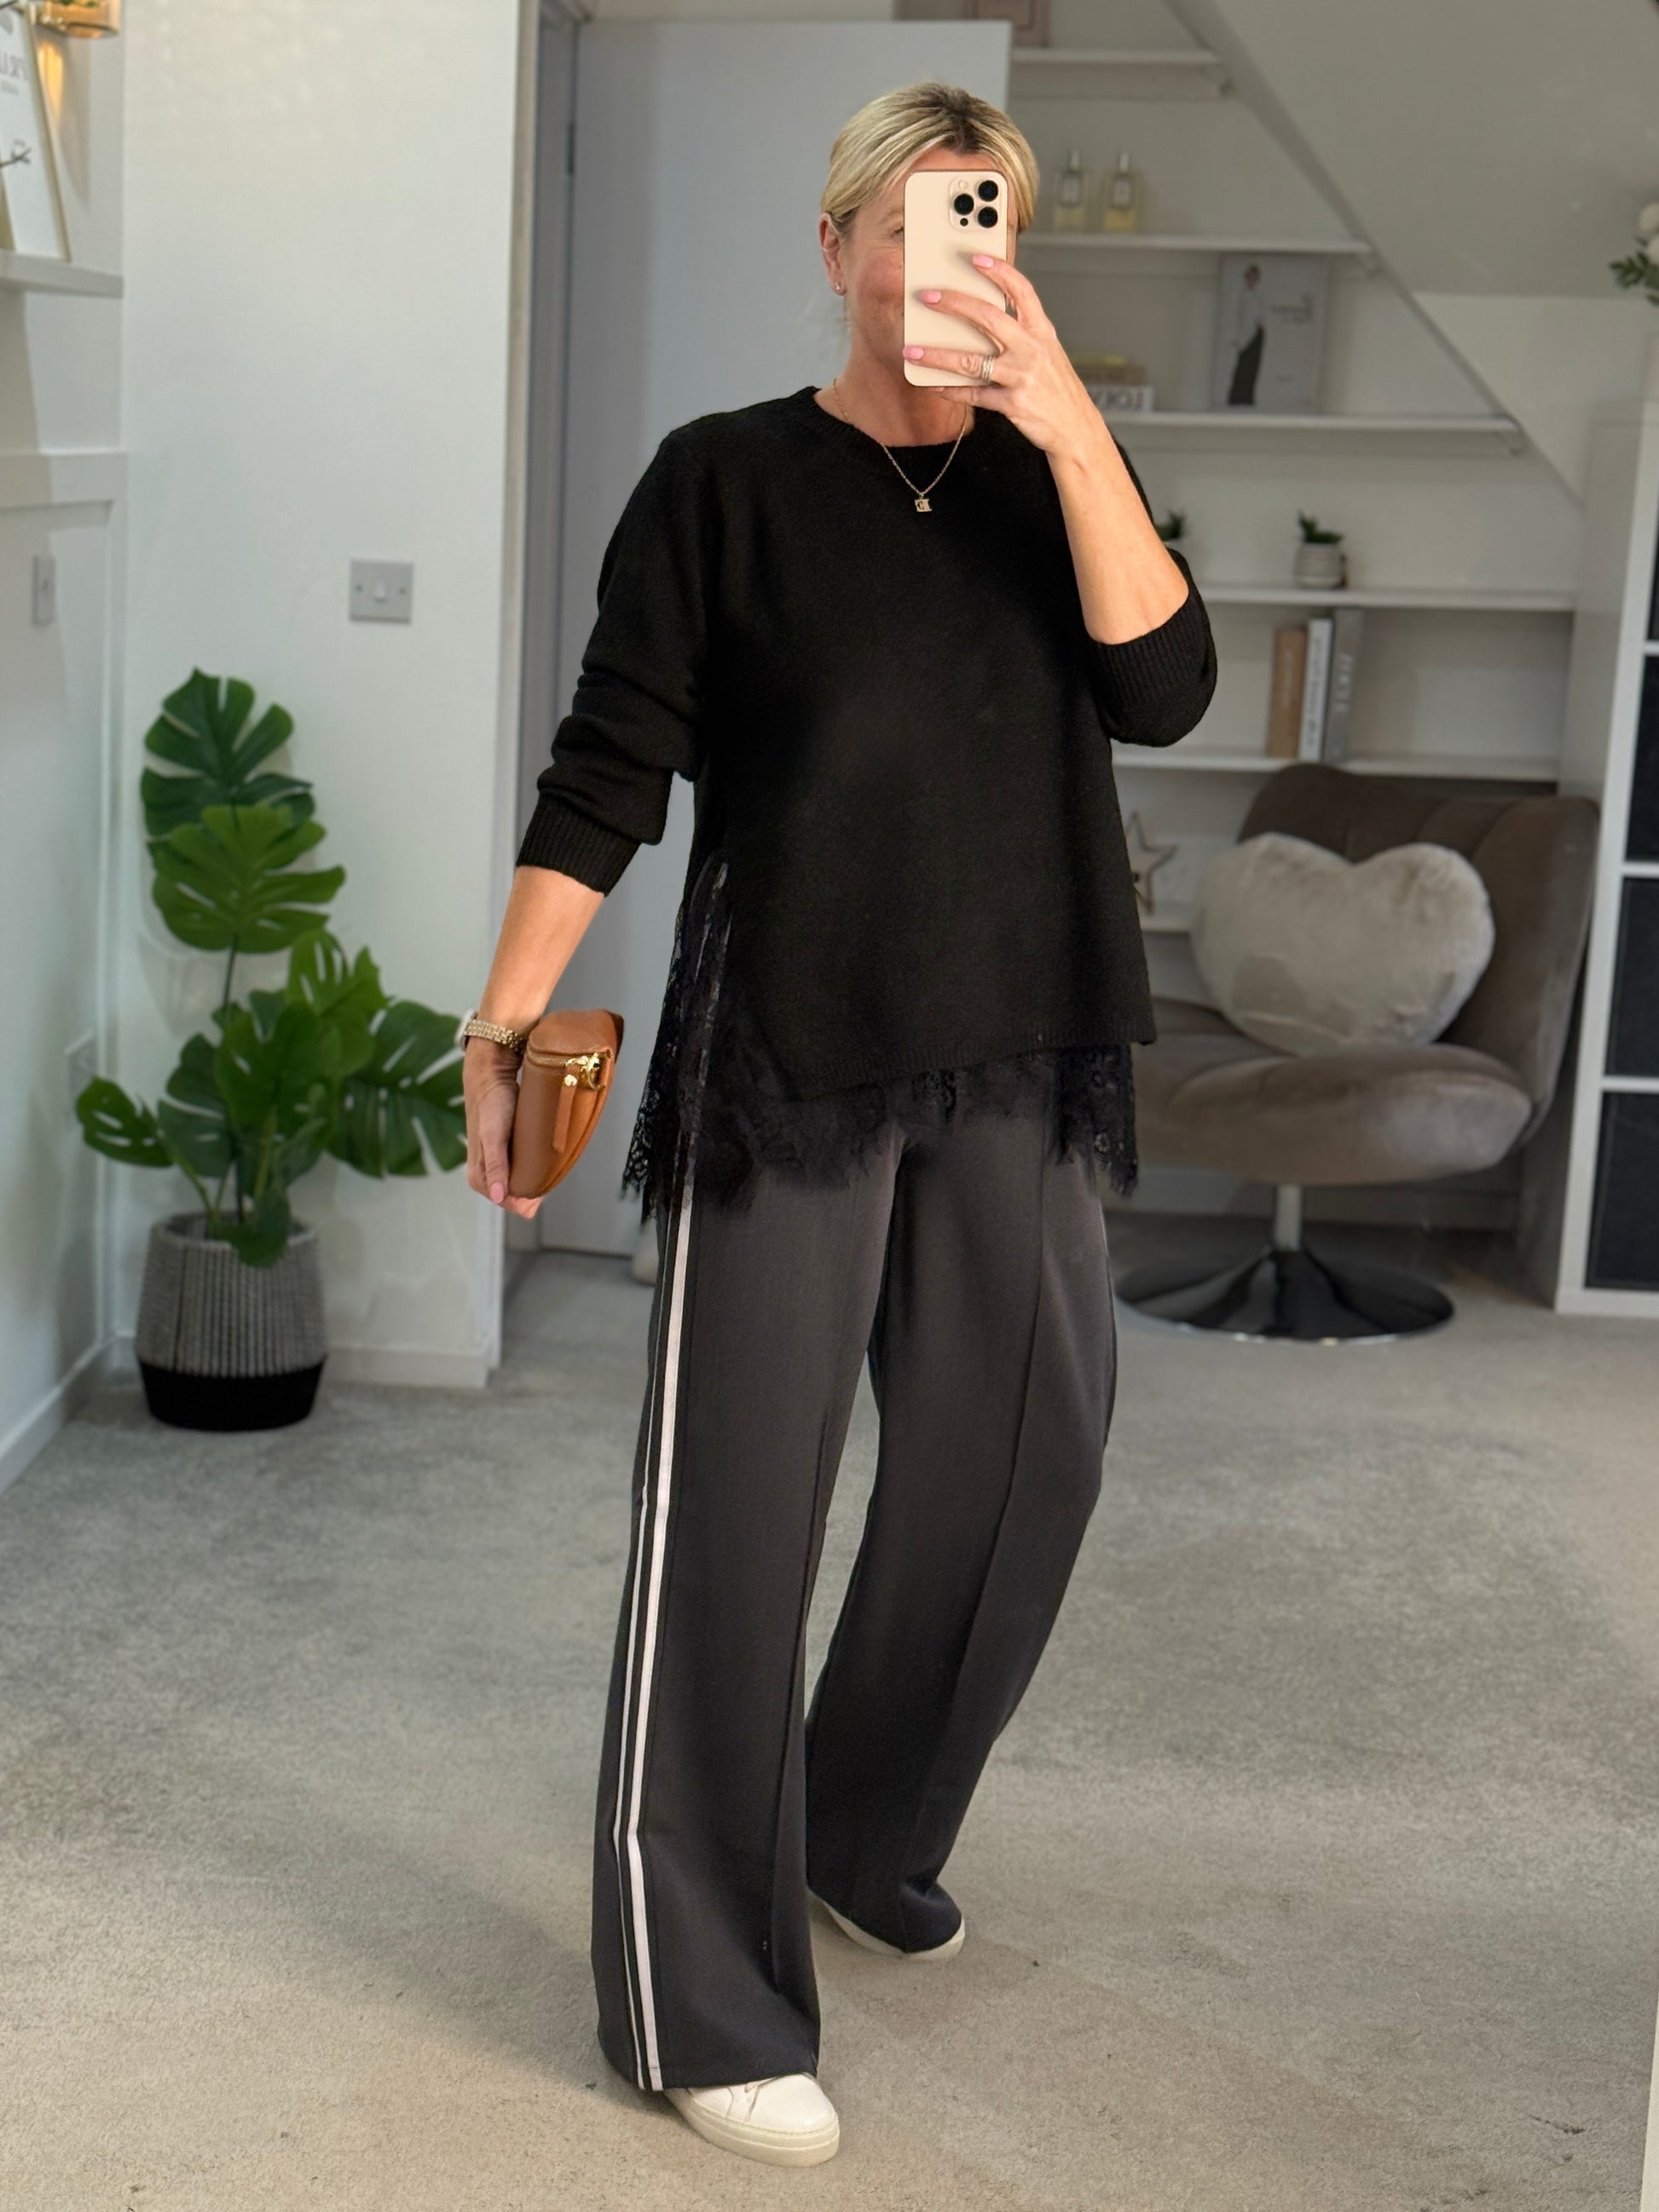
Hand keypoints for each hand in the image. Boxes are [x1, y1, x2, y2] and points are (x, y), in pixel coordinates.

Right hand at [463, 1040, 542, 1219]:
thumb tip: (498, 1197)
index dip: (530, 1198)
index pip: (511, 1204)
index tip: (544, 1180)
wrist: (491, 1077)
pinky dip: (536, 1168)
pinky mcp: (506, 1154)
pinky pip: (524, 1170)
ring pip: (523, 1184)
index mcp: (479, 1177)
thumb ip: (495, 1166)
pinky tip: (546, 1160)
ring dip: (537, 1178)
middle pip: (518, 1196)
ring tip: (549, 1163)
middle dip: (535, 1188)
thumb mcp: (493, 1136)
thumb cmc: (491, 1105)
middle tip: (549, 1167)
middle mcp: (487, 1175)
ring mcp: (497, 1165)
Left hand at [903, 252, 1112, 466]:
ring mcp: (1022, 377)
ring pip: (972, 361)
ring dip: (938, 355)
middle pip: (988, 317)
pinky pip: (975, 395)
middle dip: (954, 304)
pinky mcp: (1013, 404)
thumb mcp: (1048, 354)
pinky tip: (934, 385)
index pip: (1022, 291)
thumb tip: (978, 322)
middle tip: (927, 297)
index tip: (975, 258)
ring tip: (913, 351)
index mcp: (1042, 332)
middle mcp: (1032, 349)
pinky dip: (952, 391)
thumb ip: (1020, 335)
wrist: (1076, 428)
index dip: (999, 271)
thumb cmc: (1057, 389)